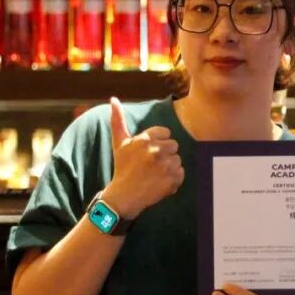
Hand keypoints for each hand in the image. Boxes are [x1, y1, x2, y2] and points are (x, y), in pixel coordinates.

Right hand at [102, 97, 183, 218]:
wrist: (124, 196)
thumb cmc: (122, 168)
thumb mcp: (120, 143)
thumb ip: (118, 120)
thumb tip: (113, 99)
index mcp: (145, 139)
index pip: (166, 133)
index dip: (158, 143)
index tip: (148, 153)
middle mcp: (155, 150)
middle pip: (173, 146)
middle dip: (164, 154)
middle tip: (151, 165)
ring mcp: (165, 165)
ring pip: (178, 159)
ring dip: (169, 167)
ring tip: (155, 174)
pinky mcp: (172, 179)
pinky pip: (182, 173)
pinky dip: (174, 179)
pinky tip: (160, 182)